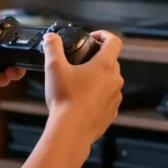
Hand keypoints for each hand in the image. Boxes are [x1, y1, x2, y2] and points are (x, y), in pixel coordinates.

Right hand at [43, 30, 123, 146]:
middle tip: (80, 62)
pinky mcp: (112, 113)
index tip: (92, 38)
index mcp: (105, 66)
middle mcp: (115, 80)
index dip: (104, 35)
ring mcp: (116, 98)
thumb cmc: (65, 98)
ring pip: (111, 81)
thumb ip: (52, 48)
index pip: (114, 41)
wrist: (71, 132)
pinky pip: (108, 98)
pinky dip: (99, 96)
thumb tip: (50, 36)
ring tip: (80, 83)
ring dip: (99, 78)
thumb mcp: (54, 68)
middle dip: (98, 58)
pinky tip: (83, 101)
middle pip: (112, 61)